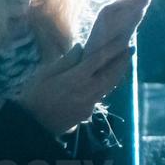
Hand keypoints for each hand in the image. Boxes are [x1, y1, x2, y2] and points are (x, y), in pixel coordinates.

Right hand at [16, 41, 132, 136]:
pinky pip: (101, 95)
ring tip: (123, 62)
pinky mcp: (88, 112)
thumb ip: (66, 60)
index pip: (100, 59)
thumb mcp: (45, 72)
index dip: (113, 49)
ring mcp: (89, 104)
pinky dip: (107, 85)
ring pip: (109, 86)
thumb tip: (81, 47)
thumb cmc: (34, 94)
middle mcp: (87, 91)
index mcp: (76, 78)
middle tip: (131, 49)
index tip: (122, 40)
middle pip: (112, 74)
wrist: (32, 124)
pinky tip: (106, 78)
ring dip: (118, 73)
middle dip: (123, 61)